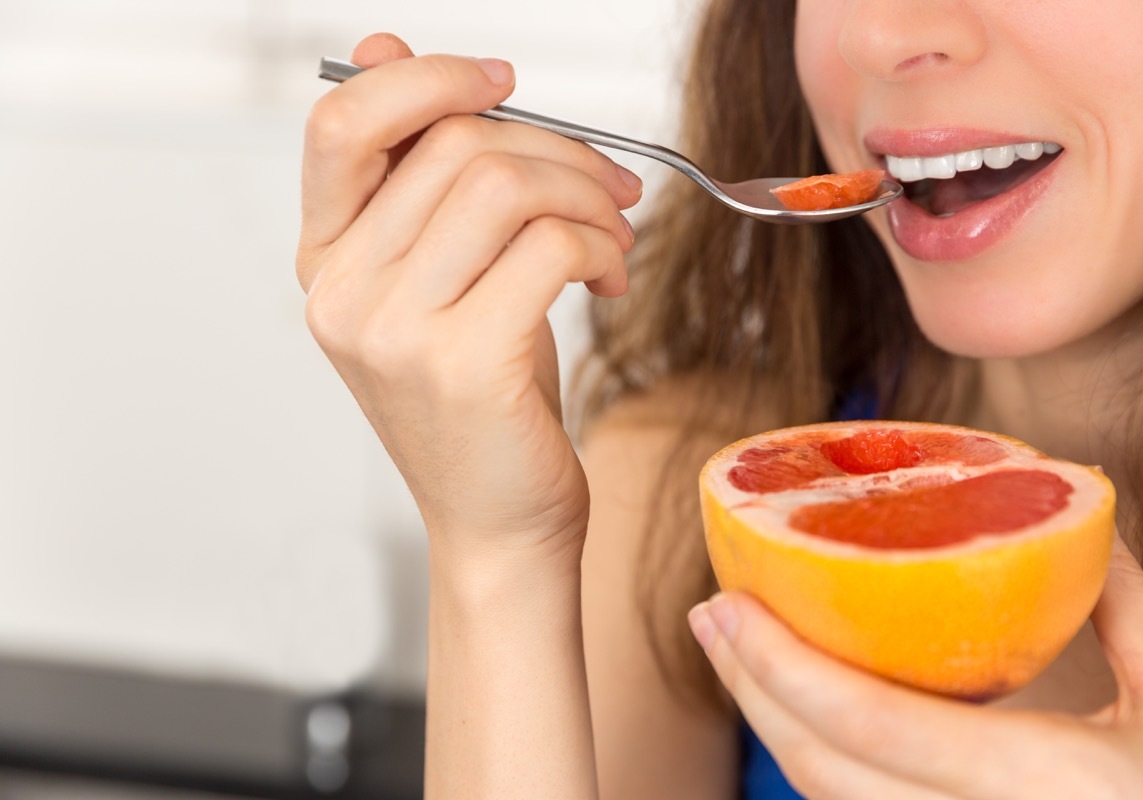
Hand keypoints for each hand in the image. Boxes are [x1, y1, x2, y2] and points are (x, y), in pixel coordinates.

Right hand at [297, 34, 640, 557]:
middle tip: (610, 186)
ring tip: (612, 236)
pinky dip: (600, 243)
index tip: (502, 82)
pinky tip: (609, 276)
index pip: (342, 123)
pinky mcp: (462, 363)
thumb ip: (418, 179)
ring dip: (586, 194)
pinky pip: (549, 244)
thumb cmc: (482, 405)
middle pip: (452, 144)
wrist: (499, 524)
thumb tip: (385, 50)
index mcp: (327, 262)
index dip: (427, 79)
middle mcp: (345, 293)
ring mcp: (395, 331)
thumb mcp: (443, 281)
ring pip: (503, 185)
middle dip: (557, 149)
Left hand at [688, 536, 1142, 798]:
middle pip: (821, 772)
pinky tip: (806, 714)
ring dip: (773, 725)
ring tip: (741, 656)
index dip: (782, 666)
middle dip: (751, 691)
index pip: (875, 725)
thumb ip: (1124, 606)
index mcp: (1043, 786)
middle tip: (712, 617)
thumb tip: (1073, 510)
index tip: (725, 604)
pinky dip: (819, 764)